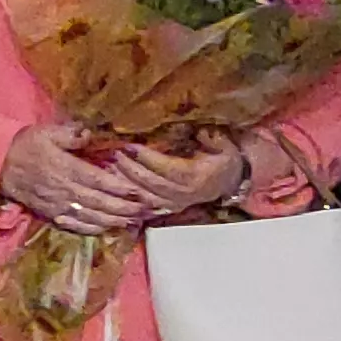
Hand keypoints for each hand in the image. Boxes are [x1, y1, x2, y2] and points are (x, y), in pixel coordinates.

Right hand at [0, 122, 161, 235]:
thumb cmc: (24, 146)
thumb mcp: (46, 132)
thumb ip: (71, 134)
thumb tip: (90, 134)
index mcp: (65, 168)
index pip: (98, 180)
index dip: (120, 187)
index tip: (138, 191)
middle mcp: (64, 189)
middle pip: (99, 202)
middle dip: (124, 207)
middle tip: (144, 209)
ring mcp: (57, 204)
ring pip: (90, 216)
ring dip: (113, 220)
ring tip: (133, 221)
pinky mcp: (51, 213)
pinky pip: (75, 224)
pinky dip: (93, 228)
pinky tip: (106, 228)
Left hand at [108, 129, 249, 217]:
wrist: (229, 181)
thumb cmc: (223, 158)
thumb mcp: (223, 144)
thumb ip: (211, 138)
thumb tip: (200, 132)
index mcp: (195, 177)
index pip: (167, 169)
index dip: (148, 159)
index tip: (131, 146)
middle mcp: (183, 194)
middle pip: (151, 184)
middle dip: (130, 168)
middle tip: (114, 153)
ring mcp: (174, 203)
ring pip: (144, 196)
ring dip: (126, 182)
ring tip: (111, 166)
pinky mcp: (167, 207)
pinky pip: (144, 204)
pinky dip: (129, 195)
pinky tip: (116, 184)